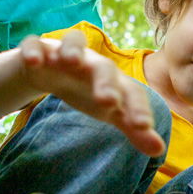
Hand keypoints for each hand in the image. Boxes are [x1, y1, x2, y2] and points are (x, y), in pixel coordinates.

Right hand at [18, 32, 165, 156]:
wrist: (53, 70)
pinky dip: (35, 50)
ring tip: (70, 61)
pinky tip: (34, 62)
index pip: (132, 92)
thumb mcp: (110, 111)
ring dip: (73, 50)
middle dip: (106, 83)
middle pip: (104, 68)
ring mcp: (67, 53)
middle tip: (108, 101)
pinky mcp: (42, 49)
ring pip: (74, 42)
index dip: (138, 108)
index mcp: (114, 81)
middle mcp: (94, 63)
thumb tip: (159, 151)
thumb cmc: (88, 91)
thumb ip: (132, 128)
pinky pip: (37, 44)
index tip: (144, 126)